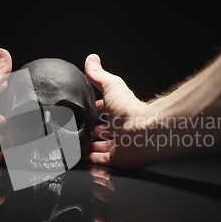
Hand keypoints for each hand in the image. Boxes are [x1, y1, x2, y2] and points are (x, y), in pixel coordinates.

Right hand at [84, 54, 163, 168]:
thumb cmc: (131, 111)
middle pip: (104, 129)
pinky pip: (104, 161)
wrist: (142, 133)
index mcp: (120, 110)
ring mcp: (121, 144)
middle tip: (80, 131)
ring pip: (103, 146)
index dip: (95, 110)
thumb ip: (99, 75)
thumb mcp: (111, 86)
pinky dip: (94, 160)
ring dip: (91, 146)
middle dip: (92, 130)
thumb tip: (92, 60)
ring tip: (78, 146)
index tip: (85, 111)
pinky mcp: (119, 159)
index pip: (105, 109)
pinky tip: (85, 158)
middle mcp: (121, 128)